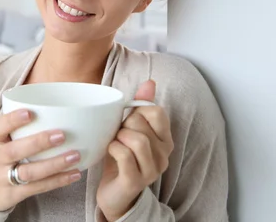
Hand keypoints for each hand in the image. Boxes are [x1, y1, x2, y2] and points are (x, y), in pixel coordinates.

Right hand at [0, 109, 82, 210]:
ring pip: (29, 172)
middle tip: (61, 135)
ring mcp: (5, 178)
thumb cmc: (2, 156)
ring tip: (74, 155)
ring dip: (54, 164)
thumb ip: (21, 127)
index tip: (29, 112)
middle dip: (38, 142)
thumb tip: (58, 109)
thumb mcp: (3, 140)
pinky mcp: (16, 194)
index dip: (12, 120)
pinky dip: (58, 180)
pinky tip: (74, 173)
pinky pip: (39, 187)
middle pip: (14, 151)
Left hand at [97, 80, 173, 221]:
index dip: (137, 111)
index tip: (128, 121)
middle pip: (141, 123)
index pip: (156, 111)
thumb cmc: (122, 157)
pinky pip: (124, 154)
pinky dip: (113, 148)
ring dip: (118, 137)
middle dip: (123, 124)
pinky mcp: (136, 181)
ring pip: (136, 139)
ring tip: (115, 143)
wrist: (115, 193)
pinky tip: (111, 152)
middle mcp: (164, 155)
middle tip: (118, 134)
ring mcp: (152, 170)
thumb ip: (141, 106)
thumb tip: (150, 82)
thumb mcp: (131, 128)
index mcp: (165, 139)